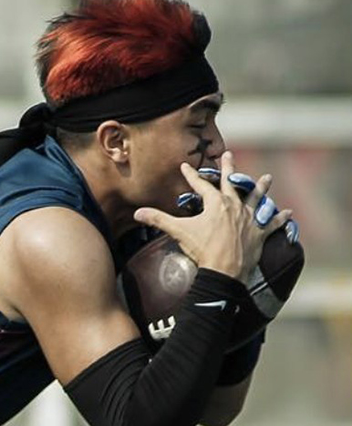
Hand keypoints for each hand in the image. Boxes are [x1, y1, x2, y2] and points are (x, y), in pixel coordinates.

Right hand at [133, 152, 292, 278]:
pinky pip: (273, 223)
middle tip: (228, 155)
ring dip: (262, 188)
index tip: (185, 166)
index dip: (191, 176)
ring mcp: (250, 219)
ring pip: (257, 198)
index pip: (201, 185)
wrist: (224, 271)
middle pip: (231, 183)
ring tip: (267, 178)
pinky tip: (288, 211)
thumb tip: (137, 213)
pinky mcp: (260, 233)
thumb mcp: (178, 232)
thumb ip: (158, 220)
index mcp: (216, 204)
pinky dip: (280, 218)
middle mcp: (235, 206)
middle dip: (229, 168)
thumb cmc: (202, 249)